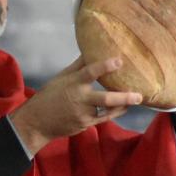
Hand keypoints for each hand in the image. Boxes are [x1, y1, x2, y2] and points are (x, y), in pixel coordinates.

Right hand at [9, 56, 141, 154]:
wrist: (37, 122)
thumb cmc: (49, 96)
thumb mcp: (61, 78)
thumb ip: (78, 66)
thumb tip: (90, 50)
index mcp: (73, 83)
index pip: (90, 72)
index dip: (105, 66)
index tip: (119, 60)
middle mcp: (79, 99)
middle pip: (105, 99)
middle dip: (124, 97)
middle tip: (138, 95)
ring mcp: (83, 114)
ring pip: (108, 110)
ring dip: (122, 105)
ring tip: (136, 100)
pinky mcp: (85, 124)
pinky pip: (104, 118)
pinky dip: (114, 113)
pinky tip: (123, 108)